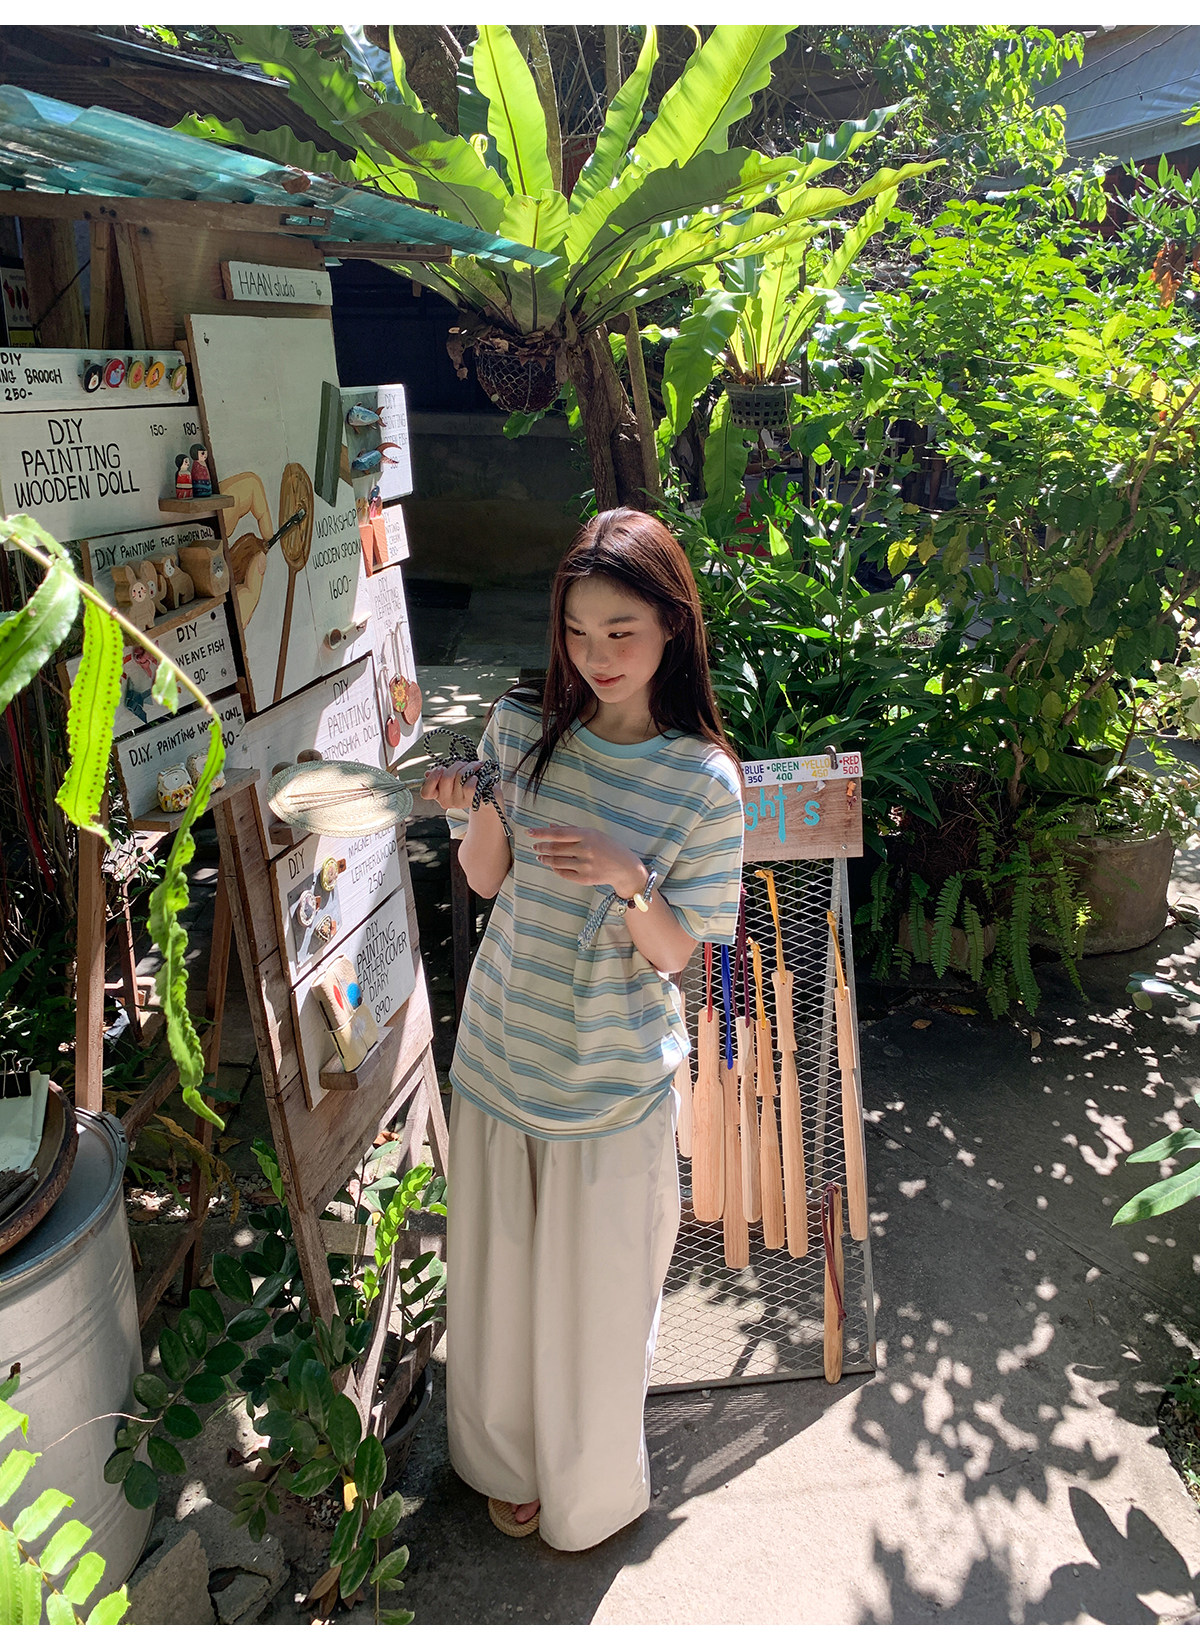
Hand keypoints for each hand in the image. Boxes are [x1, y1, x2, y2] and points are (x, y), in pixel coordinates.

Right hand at [421, 758, 480, 812]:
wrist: (480, 795)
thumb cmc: (462, 783)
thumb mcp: (449, 778)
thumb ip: (438, 775)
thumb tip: (427, 773)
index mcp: (437, 795)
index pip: (426, 793)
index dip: (432, 779)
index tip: (441, 767)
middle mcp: (445, 801)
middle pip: (446, 778)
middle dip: (456, 765)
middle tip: (463, 763)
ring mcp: (457, 803)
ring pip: (460, 778)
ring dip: (468, 767)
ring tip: (473, 766)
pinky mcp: (470, 801)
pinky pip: (469, 786)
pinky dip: (473, 778)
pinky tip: (475, 776)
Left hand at [528, 824, 643, 895]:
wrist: (625, 868)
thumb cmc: (607, 847)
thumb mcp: (592, 834)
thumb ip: (571, 830)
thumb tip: (550, 826)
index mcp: (587, 835)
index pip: (558, 834)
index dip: (541, 833)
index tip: (529, 832)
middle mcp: (585, 850)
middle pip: (555, 848)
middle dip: (541, 847)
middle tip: (535, 846)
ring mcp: (585, 866)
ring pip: (557, 862)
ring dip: (545, 858)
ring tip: (540, 856)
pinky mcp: (584, 879)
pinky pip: (563, 873)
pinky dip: (555, 868)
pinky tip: (553, 864)